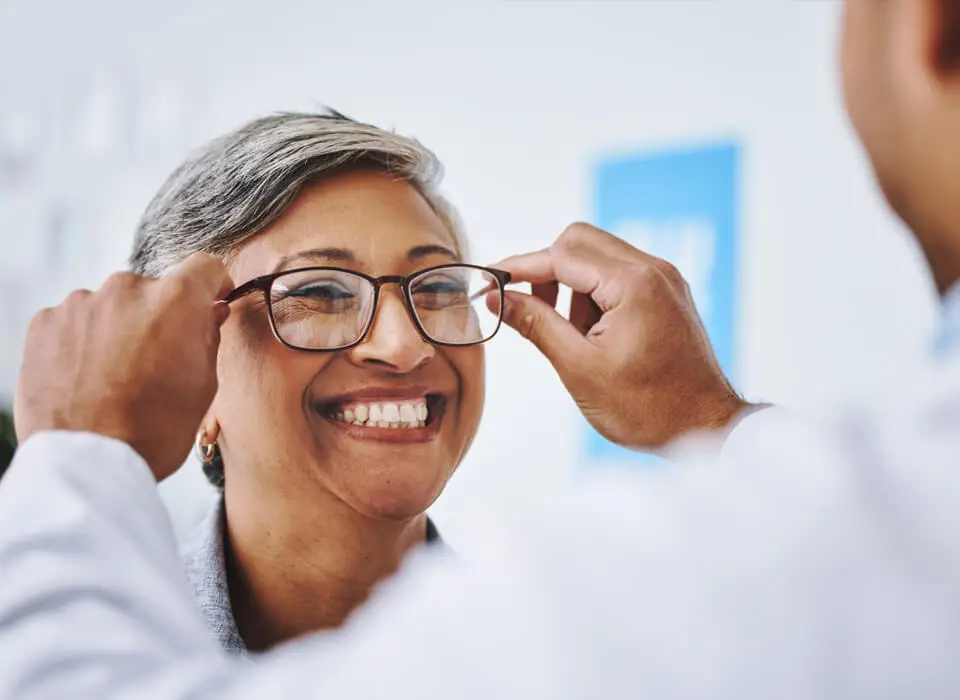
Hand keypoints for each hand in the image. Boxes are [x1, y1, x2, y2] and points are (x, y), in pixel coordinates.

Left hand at [14, 254, 232, 480]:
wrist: (88, 463)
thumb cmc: (155, 430)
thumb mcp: (203, 386)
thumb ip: (208, 337)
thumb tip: (209, 312)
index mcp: (175, 301)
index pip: (204, 266)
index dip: (211, 285)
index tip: (209, 302)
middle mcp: (126, 289)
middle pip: (152, 290)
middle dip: (158, 317)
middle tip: (157, 360)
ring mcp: (81, 303)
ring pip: (111, 306)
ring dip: (117, 328)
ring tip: (115, 375)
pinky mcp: (45, 322)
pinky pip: (74, 321)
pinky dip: (83, 342)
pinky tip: (87, 377)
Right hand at [495, 223, 748, 450]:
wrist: (706, 429)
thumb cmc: (647, 408)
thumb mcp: (579, 367)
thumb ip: (535, 324)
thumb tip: (498, 298)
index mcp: (634, 284)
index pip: (561, 255)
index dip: (519, 268)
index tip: (490, 284)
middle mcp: (653, 270)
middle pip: (579, 241)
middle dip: (546, 272)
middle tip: (528, 310)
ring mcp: (664, 279)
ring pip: (597, 257)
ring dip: (571, 286)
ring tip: (572, 338)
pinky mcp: (667, 293)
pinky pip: (618, 275)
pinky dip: (593, 295)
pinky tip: (591, 336)